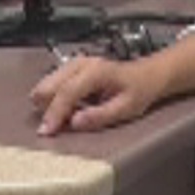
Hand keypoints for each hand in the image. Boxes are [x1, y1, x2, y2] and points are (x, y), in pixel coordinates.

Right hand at [30, 55, 163, 135]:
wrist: (148, 74)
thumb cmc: (139, 90)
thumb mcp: (126, 108)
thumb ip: (100, 116)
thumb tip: (75, 123)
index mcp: (96, 72)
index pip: (66, 92)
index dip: (54, 113)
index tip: (47, 131)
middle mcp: (82, 64)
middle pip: (49, 84)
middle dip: (46, 108)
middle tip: (52, 128)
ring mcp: (75, 63)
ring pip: (47, 82)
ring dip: (48, 102)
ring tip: (62, 119)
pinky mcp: (72, 67)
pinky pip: (53, 82)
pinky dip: (53, 97)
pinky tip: (67, 108)